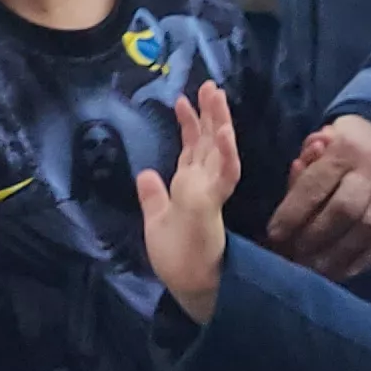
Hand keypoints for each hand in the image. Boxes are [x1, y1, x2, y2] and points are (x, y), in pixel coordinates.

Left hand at [132, 80, 243, 320]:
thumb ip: (153, 197)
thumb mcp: (156, 220)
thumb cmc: (177, 257)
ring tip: (216, 97)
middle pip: (208, 142)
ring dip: (220, 124)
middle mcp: (203, 184)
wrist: (188, 285)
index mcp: (189, 186)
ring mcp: (210, 193)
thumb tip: (145, 173)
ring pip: (219, 151)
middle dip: (210, 113)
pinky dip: (225, 154)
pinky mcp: (212, 205)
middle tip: (209, 85)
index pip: (191, 148)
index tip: (183, 99)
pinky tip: (224, 133)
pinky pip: (223, 176)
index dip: (189, 124)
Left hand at [266, 111, 370, 279]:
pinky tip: (339, 271)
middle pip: (345, 210)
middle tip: (295, 256)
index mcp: (347, 145)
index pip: (317, 184)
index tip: (275, 235)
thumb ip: (305, 167)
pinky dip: (360, 261)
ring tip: (315, 269)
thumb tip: (295, 173)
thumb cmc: (340, 145)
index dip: (293, 213)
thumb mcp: (318, 143)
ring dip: (338, 255)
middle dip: (316, 237)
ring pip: (368, 230)